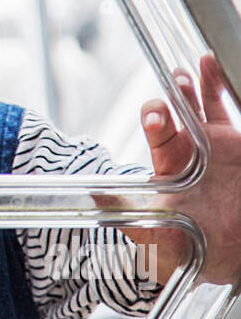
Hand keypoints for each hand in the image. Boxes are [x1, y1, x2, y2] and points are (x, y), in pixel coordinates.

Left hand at [99, 55, 240, 287]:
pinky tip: (215, 65)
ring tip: (199, 63)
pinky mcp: (238, 145)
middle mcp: (191, 151)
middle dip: (176, 96)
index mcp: (169, 166)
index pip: (159, 134)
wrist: (226, 255)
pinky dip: (223, 86)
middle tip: (176, 79)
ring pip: (205, 106)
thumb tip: (92, 198)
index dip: (156, 119)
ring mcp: (217, 146)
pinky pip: (230, 107)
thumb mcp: (153, 236)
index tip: (157, 116)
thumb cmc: (187, 247)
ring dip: (200, 84)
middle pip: (180, 113)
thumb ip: (125, 215)